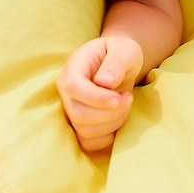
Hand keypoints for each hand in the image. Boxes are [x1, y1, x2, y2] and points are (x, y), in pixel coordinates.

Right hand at [56, 35, 144, 151]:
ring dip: (113, 122)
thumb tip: (105, 82)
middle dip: (110, 112)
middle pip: (79, 114)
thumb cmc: (121, 53)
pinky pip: (89, 142)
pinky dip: (108, 136)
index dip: (96, 98)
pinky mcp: (79, 124)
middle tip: (128, 97)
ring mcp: (70, 109)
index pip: (74, 87)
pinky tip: (118, 119)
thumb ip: (116, 63)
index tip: (118, 99)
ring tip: (125, 104)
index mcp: (74, 68)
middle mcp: (66, 90)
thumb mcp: (124, 50)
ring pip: (85, 130)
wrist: (119, 63)